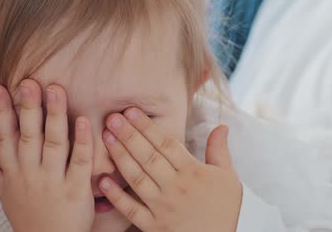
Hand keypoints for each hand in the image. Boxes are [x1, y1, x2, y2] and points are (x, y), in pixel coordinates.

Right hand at [0, 80, 94, 231]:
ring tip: (56, 90)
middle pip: (28, 136)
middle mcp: (31, 174)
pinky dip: (82, 141)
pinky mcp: (77, 189)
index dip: (1, 112)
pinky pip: (80, 162)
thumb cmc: (29, 220)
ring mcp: (54, 181)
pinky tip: (84, 120)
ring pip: (54, 143)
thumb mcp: (5, 197)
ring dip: (55, 116)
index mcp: (14, 173)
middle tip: (29, 83)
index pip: (4, 137)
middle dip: (28, 108)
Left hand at [99, 108, 241, 231]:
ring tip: (106, 138)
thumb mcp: (228, 178)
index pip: (166, 144)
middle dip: (129, 136)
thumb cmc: (225, 211)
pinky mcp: (154, 227)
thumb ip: (219, 151)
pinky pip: (131, 210)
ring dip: (120, 157)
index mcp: (193, 173)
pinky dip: (116, 196)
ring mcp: (163, 208)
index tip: (131, 111)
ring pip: (138, 178)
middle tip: (112, 118)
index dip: (147, 127)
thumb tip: (221, 126)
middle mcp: (176, 188)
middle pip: (148, 157)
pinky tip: (103, 180)